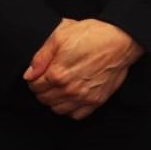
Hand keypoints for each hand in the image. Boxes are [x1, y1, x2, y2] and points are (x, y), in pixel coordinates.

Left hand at [23, 18, 144, 119]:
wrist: (121, 40)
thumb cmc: (93, 34)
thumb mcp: (61, 34)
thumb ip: (41, 56)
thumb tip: (29, 74)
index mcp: (57, 73)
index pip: (34, 86)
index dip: (33, 79)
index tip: (38, 74)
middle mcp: (69, 89)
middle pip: (44, 99)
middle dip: (42, 90)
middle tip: (47, 79)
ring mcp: (83, 97)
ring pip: (57, 110)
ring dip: (54, 100)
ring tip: (59, 88)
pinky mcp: (96, 101)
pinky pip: (76, 115)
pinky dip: (70, 109)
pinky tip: (71, 96)